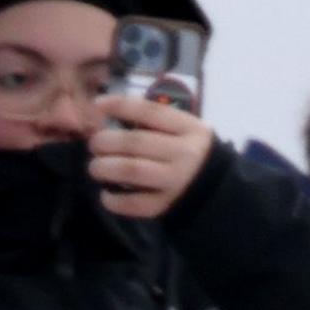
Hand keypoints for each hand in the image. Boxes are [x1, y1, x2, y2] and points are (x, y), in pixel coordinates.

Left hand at [89, 92, 216, 219]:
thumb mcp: (184, 131)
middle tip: (94, 144)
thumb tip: (109, 116)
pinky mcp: (164, 205)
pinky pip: (132, 202)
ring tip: (95, 167)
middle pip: (136, 142)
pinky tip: (106, 194)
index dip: (120, 105)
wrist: (215, 188)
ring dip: (104, 167)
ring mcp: (175, 181)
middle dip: (105, 141)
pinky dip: (112, 199)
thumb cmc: (189, 152)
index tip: (97, 104)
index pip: (151, 111)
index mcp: (190, 128)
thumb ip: (154, 123)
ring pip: (130, 170)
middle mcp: (185, 153)